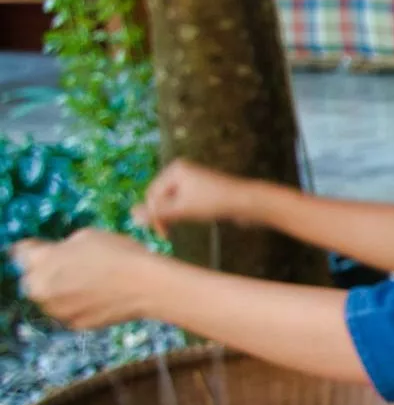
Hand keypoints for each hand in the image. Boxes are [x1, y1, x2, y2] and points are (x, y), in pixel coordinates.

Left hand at [11, 231, 162, 329]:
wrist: (149, 286)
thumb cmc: (119, 255)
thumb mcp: (84, 237)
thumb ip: (58, 248)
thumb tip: (53, 255)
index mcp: (38, 265)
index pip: (21, 253)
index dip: (37, 248)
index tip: (48, 248)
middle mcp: (40, 292)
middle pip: (33, 279)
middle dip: (48, 272)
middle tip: (76, 265)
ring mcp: (57, 312)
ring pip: (51, 298)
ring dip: (62, 290)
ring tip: (92, 280)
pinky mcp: (76, 325)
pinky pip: (69, 311)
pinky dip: (79, 304)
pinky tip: (100, 294)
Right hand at [134, 159, 251, 235]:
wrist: (249, 203)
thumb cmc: (216, 203)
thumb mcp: (183, 209)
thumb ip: (157, 213)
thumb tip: (131, 215)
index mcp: (175, 169)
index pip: (152, 194)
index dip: (153, 215)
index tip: (163, 234)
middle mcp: (182, 170)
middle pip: (160, 197)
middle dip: (162, 215)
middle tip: (167, 236)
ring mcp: (192, 180)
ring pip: (171, 202)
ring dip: (171, 216)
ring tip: (174, 231)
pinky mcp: (200, 190)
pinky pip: (182, 203)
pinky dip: (181, 214)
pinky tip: (187, 222)